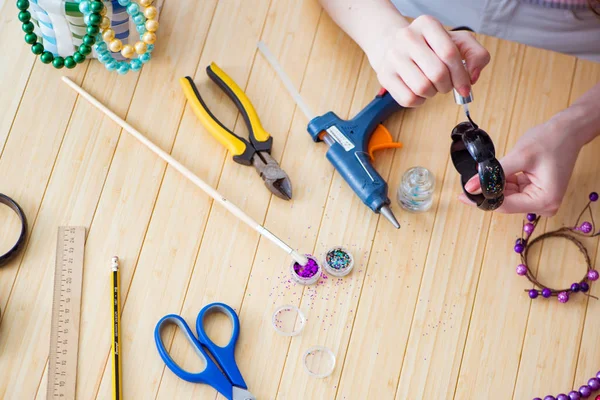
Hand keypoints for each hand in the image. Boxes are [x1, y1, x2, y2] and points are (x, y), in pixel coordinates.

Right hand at [368, 15, 490, 106]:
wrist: (393, 46)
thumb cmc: (429, 47)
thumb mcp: (456, 42)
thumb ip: (476, 55)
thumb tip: (473, 77)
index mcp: (427, 24)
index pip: (449, 53)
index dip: (461, 75)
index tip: (466, 88)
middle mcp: (407, 37)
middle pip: (437, 73)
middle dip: (447, 86)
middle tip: (446, 86)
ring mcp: (393, 56)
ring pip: (422, 88)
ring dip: (433, 93)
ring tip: (431, 86)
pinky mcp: (384, 76)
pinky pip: (408, 99)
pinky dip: (419, 101)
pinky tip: (419, 92)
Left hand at [459, 120, 581, 215]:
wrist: (568, 130)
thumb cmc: (550, 140)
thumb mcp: (519, 156)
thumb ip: (494, 173)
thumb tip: (470, 187)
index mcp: (544, 200)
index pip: (505, 206)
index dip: (482, 200)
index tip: (463, 195)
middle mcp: (545, 205)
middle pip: (506, 203)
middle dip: (488, 191)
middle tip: (470, 180)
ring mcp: (540, 200)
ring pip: (507, 197)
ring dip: (495, 185)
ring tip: (488, 170)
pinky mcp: (536, 193)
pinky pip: (512, 191)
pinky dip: (503, 182)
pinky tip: (499, 170)